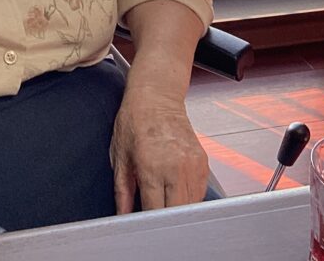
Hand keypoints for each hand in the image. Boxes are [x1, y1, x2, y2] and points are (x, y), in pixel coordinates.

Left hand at [111, 86, 208, 213]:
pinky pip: (199, 194)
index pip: (156, 212)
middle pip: (177, 214)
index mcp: (152, 168)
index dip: (149, 224)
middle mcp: (176, 168)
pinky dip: (188, 199)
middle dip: (166, 221)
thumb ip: (122, 192)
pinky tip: (175, 191)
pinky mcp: (203, 164)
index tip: (142, 226)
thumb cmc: (135, 122)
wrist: (156, 97)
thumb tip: (122, 216)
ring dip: (178, 210)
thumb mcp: (120, 157)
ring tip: (164, 202)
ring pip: (191, 207)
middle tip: (153, 218)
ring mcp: (193, 166)